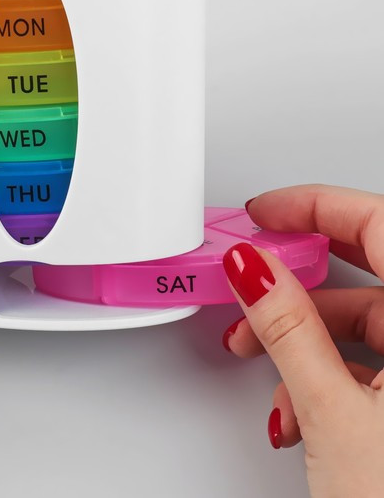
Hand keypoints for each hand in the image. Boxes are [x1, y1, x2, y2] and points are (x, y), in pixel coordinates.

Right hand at [223, 184, 383, 496]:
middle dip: (298, 275)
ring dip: (303, 334)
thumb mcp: (337, 418)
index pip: (380, 223)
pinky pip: (376, 363)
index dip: (314, 205)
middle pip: (372, 269)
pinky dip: (328, 371)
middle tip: (253, 270)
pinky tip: (296, 401)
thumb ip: (288, 331)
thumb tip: (252, 271)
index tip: (265, 210)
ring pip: (368, 321)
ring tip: (255, 353)